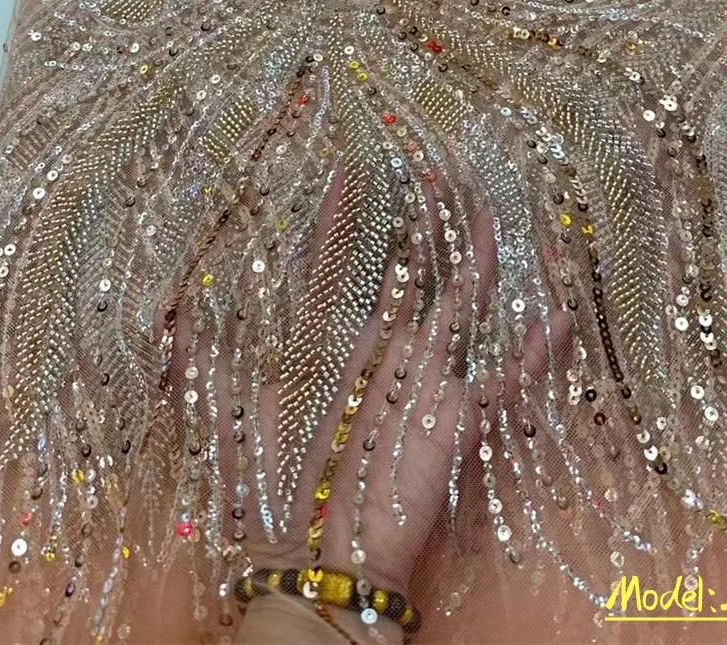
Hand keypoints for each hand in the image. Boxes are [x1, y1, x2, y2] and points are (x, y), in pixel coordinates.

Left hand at [166, 174, 569, 628]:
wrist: (314, 560)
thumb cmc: (269, 489)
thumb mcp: (229, 414)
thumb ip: (203, 358)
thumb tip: (168, 304)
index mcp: (327, 344)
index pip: (335, 262)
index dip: (340, 216)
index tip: (346, 167)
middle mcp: (378, 351)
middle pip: (406, 271)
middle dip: (421, 219)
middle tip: (435, 166)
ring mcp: (422, 381)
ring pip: (460, 308)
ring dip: (478, 263)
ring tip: (494, 213)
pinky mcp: (458, 420)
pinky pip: (507, 382)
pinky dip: (534, 356)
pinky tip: (557, 320)